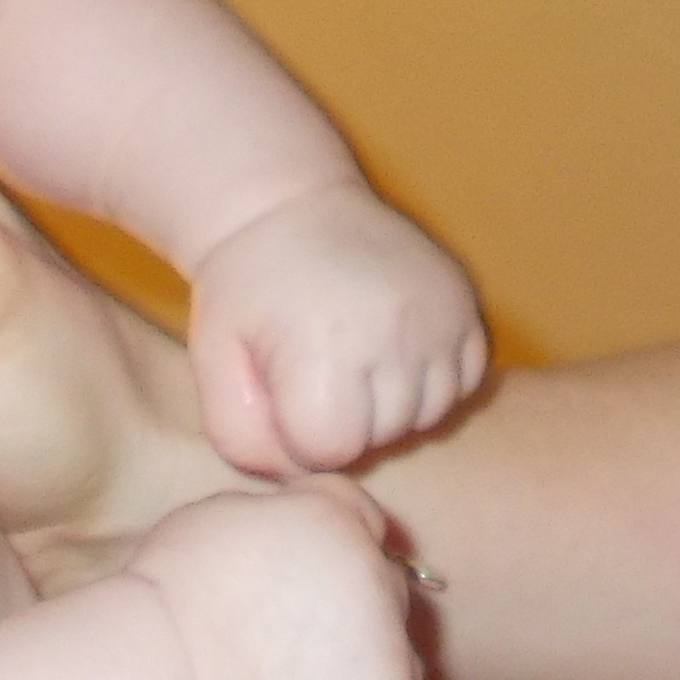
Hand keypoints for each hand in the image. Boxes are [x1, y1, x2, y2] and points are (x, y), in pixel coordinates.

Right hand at [116, 484, 442, 679]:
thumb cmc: (168, 607)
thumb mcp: (214, 519)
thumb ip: (276, 516)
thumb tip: (291, 529)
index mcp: (336, 523)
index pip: (360, 522)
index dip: (329, 552)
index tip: (291, 583)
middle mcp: (380, 585)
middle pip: (387, 594)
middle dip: (349, 617)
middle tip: (286, 652)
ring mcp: (393, 668)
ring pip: (407, 671)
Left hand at [183, 187, 490, 472]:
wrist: (291, 204)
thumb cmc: (246, 290)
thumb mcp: (215, 361)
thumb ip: (241, 437)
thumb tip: (299, 475)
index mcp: (325, 343)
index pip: (332, 451)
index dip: (299, 438)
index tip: (282, 398)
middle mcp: (394, 329)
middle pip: (383, 437)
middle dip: (346, 424)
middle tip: (313, 375)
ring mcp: (439, 314)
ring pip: (428, 416)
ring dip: (391, 408)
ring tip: (351, 364)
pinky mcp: (464, 303)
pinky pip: (463, 381)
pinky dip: (431, 381)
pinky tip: (390, 354)